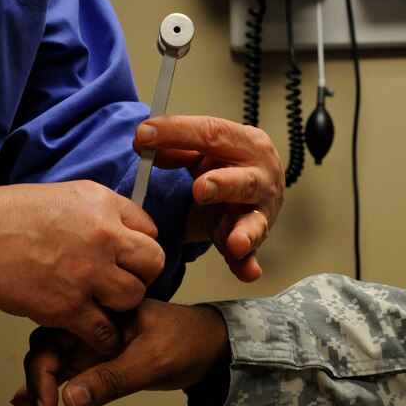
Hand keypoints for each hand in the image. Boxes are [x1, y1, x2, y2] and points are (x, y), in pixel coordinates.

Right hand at [0, 161, 163, 353]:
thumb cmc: (1, 214)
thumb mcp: (62, 196)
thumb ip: (96, 214)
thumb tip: (115, 231)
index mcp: (103, 204)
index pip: (149, 229)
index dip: (138, 246)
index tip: (128, 257)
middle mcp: (104, 236)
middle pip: (153, 262)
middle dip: (141, 274)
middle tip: (123, 282)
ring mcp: (88, 272)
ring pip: (134, 296)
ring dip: (122, 304)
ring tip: (103, 304)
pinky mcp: (68, 306)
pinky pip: (105, 331)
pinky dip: (104, 338)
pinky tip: (97, 335)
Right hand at [11, 300, 228, 405]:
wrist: (212, 346)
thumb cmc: (188, 340)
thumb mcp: (152, 360)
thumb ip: (112, 379)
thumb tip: (70, 398)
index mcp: (102, 312)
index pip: (54, 337)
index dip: (43, 372)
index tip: (48, 403)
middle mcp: (94, 324)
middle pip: (48, 351)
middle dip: (39, 387)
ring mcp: (95, 342)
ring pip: (56, 366)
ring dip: (46, 396)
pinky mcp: (102, 359)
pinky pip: (70, 374)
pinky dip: (54, 391)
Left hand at [134, 115, 283, 281]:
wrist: (256, 188)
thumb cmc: (225, 165)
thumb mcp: (201, 150)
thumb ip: (175, 145)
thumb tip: (143, 141)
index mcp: (247, 142)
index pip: (213, 134)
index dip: (178, 132)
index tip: (144, 134)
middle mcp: (262, 175)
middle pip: (242, 180)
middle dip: (222, 185)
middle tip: (199, 189)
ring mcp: (262, 210)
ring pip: (254, 221)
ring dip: (244, 232)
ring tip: (235, 242)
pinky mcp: (255, 237)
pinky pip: (251, 254)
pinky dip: (247, 263)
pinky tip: (247, 272)